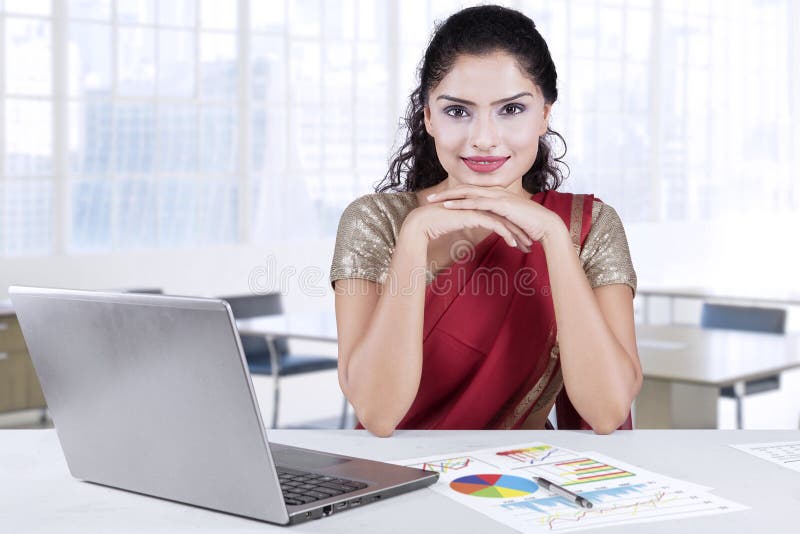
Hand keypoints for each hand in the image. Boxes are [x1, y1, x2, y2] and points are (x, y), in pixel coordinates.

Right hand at [402, 200, 533, 251]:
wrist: (424, 223)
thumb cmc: (438, 224)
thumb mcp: (459, 223)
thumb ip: (470, 222)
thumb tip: (476, 228)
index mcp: (478, 205)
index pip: (501, 216)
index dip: (513, 228)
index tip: (522, 240)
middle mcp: (481, 204)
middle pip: (507, 217)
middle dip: (520, 231)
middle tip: (529, 244)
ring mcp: (478, 208)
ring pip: (505, 221)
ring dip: (517, 234)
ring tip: (526, 246)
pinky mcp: (475, 215)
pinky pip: (495, 225)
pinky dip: (506, 234)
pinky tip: (512, 244)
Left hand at [427, 185, 563, 243]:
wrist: (546, 226)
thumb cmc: (530, 226)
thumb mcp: (509, 222)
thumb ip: (498, 220)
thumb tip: (488, 226)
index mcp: (496, 195)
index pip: (470, 193)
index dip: (453, 196)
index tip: (439, 201)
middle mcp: (495, 192)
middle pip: (465, 189)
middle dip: (445, 194)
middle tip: (428, 198)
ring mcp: (498, 196)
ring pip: (467, 194)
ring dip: (448, 197)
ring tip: (432, 201)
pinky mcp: (500, 204)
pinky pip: (477, 203)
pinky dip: (461, 203)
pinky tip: (448, 206)